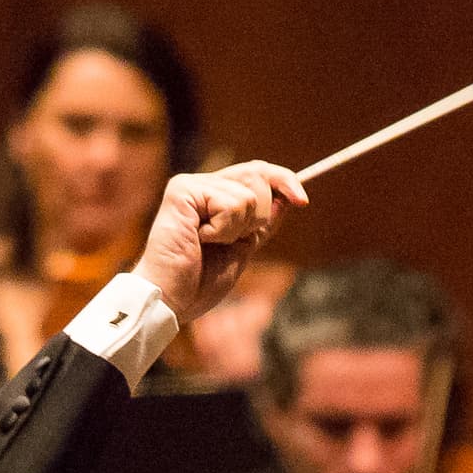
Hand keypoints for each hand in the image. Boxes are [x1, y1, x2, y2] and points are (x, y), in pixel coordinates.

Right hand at [135, 162, 309, 326]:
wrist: (170, 300)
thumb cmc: (199, 282)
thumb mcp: (242, 249)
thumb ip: (262, 224)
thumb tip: (289, 198)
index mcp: (215, 195)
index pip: (257, 172)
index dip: (283, 180)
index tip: (302, 200)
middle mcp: (202, 184)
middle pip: (257, 176)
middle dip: (258, 217)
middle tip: (230, 241)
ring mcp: (190, 185)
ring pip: (248, 195)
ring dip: (237, 229)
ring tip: (208, 244)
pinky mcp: (182, 192)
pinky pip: (230, 204)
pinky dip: (224, 230)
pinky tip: (199, 240)